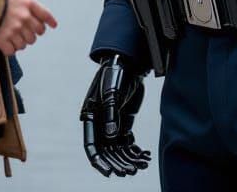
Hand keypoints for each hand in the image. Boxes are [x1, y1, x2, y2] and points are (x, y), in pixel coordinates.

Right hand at [0, 0, 56, 54]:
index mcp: (27, 2)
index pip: (45, 14)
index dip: (49, 21)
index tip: (53, 25)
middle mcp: (24, 17)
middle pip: (38, 31)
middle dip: (34, 32)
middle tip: (28, 31)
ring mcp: (14, 30)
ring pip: (27, 42)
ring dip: (23, 41)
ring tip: (17, 38)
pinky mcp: (2, 40)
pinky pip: (13, 50)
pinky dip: (11, 49)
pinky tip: (8, 45)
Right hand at [81, 54, 150, 177]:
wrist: (129, 62)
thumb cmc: (115, 75)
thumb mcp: (112, 93)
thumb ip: (111, 114)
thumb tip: (111, 136)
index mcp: (91, 116)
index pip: (92, 145)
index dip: (99, 161)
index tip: (110, 173)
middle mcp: (100, 123)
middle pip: (107, 151)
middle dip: (118, 163)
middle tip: (131, 171)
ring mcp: (112, 123)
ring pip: (119, 149)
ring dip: (129, 159)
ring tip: (142, 165)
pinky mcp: (124, 122)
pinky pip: (128, 142)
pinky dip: (136, 150)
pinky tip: (145, 156)